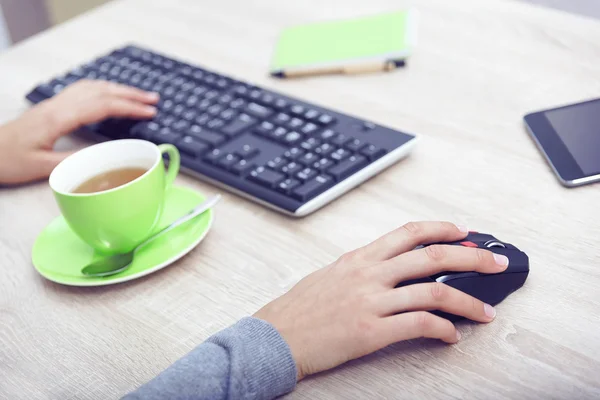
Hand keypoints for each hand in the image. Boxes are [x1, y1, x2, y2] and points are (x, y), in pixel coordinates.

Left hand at [0, 80, 158, 183]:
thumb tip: (106, 156)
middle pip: (101, 91)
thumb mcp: (42, 167)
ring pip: (92, 87)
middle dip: (130, 94)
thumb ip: (75, 160)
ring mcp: (55, 104)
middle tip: (153, 100)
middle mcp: (58, 106)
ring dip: (118, 89)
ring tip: (138, 95)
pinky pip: (82, 90)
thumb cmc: (8, 160)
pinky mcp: (52, 108)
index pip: (102, 105)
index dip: (129, 107)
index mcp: (59, 118)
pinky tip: (109, 94)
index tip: (149, 112)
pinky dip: (102, 89)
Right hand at [254, 221, 508, 379]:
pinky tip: (451, 335)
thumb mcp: (330, 275)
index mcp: (359, 258)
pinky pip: (418, 325)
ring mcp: (370, 302)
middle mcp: (368, 274)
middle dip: (471, 257)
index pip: (408, 233)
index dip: (442, 229)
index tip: (464, 231)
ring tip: (486, 311)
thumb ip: (362, 268)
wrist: (274, 337)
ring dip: (467, 301)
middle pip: (431, 256)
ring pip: (433, 291)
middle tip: (495, 262)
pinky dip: (443, 329)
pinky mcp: (370, 331)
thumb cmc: (299, 309)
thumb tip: (389, 267)